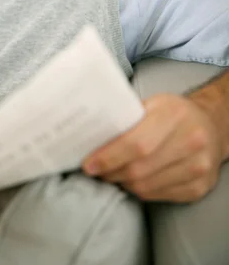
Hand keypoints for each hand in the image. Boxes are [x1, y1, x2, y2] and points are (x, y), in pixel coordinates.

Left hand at [82, 93, 224, 202]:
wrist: (211, 126)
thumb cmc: (174, 113)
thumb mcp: (154, 104)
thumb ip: (128, 118)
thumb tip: (93, 135)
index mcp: (174, 114)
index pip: (136, 143)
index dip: (108, 157)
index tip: (89, 164)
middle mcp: (191, 141)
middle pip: (139, 169)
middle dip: (111, 172)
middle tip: (96, 170)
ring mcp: (198, 167)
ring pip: (146, 186)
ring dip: (123, 183)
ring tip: (112, 174)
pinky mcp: (199, 187)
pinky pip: (158, 196)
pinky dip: (140, 190)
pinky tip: (133, 180)